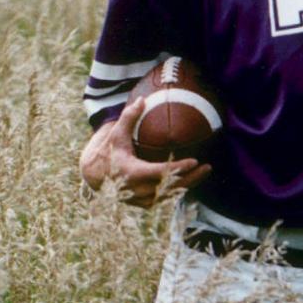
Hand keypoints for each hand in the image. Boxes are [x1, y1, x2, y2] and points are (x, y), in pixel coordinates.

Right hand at [80, 94, 211, 207]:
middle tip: (207, 167)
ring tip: (204, 172)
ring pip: (169, 196)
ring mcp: (140, 199)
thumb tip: (142, 99)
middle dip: (191, 178)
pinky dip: (178, 190)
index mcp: (131, 172)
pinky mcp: (143, 204)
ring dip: (188, 185)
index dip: (177, 168)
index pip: (159, 172)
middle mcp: (137, 189)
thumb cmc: (109, 151)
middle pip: (169, 187)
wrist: (95, 176)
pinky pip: (165, 199)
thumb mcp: (116, 134)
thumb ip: (129, 117)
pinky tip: (192, 180)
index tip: (194, 161)